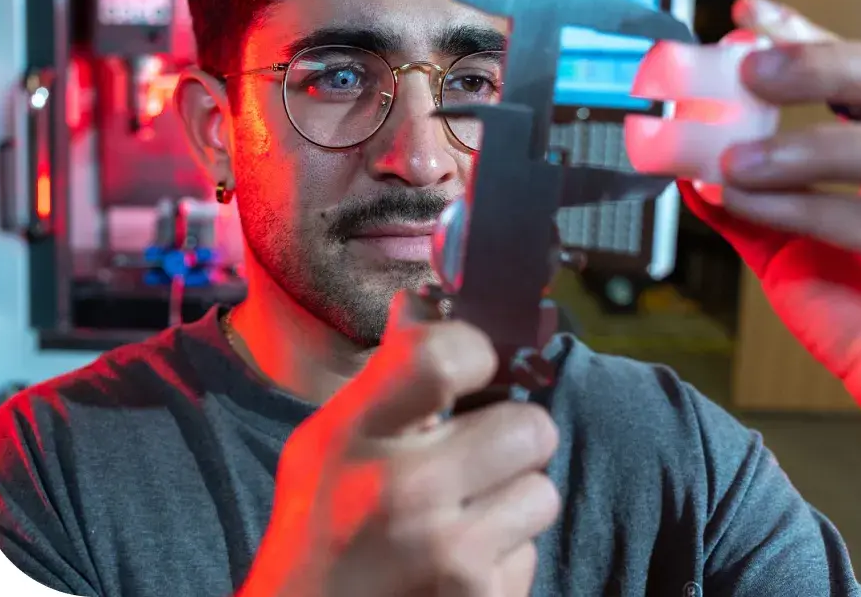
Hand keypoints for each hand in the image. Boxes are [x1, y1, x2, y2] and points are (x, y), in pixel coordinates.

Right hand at [241, 291, 560, 596]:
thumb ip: (384, 374)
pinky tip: (459, 561)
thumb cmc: (319, 525)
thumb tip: (422, 299)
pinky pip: (531, 553)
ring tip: (466, 512)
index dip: (477, 351)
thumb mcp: (327, 440)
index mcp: (352, 434)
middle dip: (513, 436)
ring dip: (514, 499)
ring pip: (542, 492)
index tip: (474, 368)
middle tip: (480, 452)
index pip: (444, 355)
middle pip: (529, 426)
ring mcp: (446, 555)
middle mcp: (400, 491)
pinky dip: (505, 553)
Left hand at [680, 0, 860, 488]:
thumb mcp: (798, 246)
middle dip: (824, 65)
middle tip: (751, 65)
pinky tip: (745, 202)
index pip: (860, 70)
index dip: (805, 35)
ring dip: (808, 147)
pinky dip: (799, 208)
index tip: (746, 14)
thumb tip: (694, 168)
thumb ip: (756, 204)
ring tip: (736, 159)